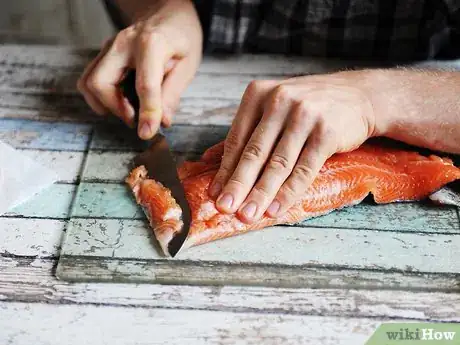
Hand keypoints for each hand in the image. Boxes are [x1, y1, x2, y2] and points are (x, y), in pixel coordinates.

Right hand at [77, 0, 202, 138]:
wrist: (167, 11)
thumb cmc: (180, 36)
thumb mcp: (188, 64)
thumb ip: (173, 93)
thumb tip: (162, 121)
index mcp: (151, 43)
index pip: (145, 85)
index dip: (147, 113)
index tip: (147, 132)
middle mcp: (123, 43)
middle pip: (100, 83)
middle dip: (116, 109)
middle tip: (137, 119)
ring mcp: (109, 47)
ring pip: (88, 82)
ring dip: (105, 104)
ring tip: (129, 110)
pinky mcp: (104, 53)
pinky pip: (89, 79)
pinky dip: (100, 97)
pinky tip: (120, 101)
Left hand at [209, 71, 378, 222]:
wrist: (358, 96)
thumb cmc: (308, 106)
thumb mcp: (272, 109)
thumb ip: (244, 132)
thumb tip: (207, 159)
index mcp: (258, 94)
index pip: (237, 139)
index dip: (224, 170)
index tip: (214, 195)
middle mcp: (279, 101)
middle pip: (254, 152)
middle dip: (238, 185)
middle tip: (224, 209)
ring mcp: (304, 115)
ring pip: (278, 164)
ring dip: (260, 194)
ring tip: (247, 215)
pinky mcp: (326, 132)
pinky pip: (303, 169)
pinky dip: (288, 192)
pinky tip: (275, 209)